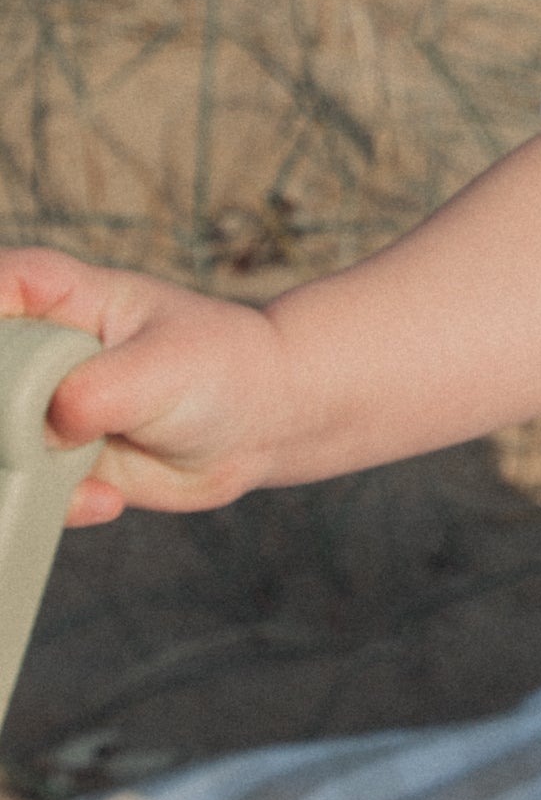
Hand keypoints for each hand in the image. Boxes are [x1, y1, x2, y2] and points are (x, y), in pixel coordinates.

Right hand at [0, 249, 296, 524]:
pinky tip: (108, 499)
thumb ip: (93, 391)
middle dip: (0, 415)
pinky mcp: (50, 461)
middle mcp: (34, 350)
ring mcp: (37, 408)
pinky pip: (20, 490)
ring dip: (14, 470)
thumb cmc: (217, 368)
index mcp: (57, 294)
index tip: (6, 366)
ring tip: (75, 475)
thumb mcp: (162, 367)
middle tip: (40, 437)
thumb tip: (42, 431)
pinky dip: (57, 505)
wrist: (256, 424)